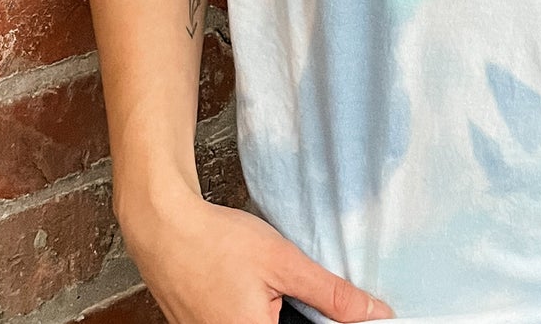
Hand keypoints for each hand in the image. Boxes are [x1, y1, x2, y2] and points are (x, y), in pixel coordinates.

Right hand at [117, 182, 394, 323]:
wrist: (164, 227)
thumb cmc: (217, 242)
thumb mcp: (284, 263)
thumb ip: (331, 294)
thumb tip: (376, 313)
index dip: (324, 320)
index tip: (331, 307)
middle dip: (302, 316)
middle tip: (290, 286)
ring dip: (281, 312)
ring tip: (268, 284)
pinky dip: (256, 310)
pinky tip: (253, 287)